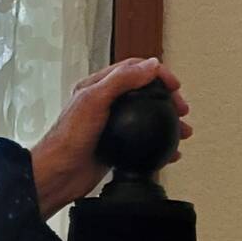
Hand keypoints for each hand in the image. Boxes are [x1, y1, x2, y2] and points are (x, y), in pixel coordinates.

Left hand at [29, 57, 189, 217]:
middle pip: (144, 93)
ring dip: (167, 122)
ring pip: (146, 118)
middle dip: (167, 98)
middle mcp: (104, 103)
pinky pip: (143, 142)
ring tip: (183, 132)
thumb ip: (121, 81)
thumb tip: (150, 65)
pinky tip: (171, 153)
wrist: (58, 175)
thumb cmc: (68, 139)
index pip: (133, 69)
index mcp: (96, 86)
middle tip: (181, 109)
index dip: (157, 73)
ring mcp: (111, 126)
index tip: (173, 85)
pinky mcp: (115, 147)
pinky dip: (159, 146)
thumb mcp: (94, 101)